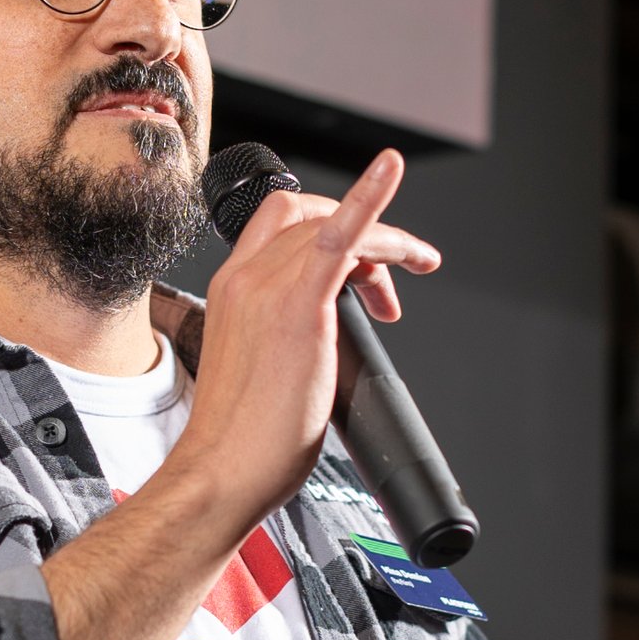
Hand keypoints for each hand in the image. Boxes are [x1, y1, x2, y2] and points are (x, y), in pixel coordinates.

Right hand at [165, 151, 439, 535]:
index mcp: (232, 289)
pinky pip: (342, 234)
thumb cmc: (239, 438)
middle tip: (389, 285)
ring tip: (416, 272)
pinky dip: (371, 196)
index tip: (358, 262)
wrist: (222, 470)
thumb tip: (317, 344)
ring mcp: (270, 287)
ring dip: (388, 243)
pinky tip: (391, 170)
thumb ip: (283, 337)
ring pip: (338, 227)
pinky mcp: (302, 306)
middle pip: (314, 218)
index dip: (324, 224)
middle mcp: (246, 277)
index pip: (279, 224)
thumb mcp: (258, 368)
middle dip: (362, 237)